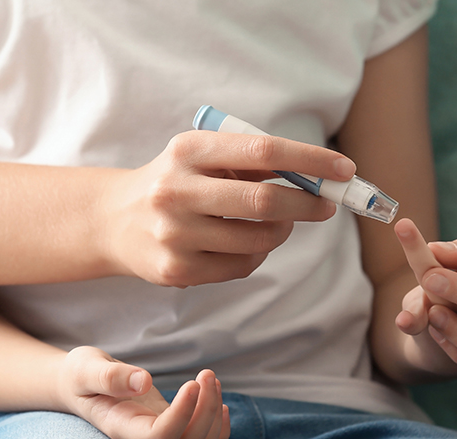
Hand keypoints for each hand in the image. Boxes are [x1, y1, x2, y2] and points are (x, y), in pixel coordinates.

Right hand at [56, 346, 229, 438]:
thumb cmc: (80, 374)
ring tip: (211, 381)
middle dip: (206, 409)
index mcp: (122, 427)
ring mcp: (159, 435)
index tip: (192, 383)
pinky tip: (219, 401)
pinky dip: (219, 428)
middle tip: (205, 375)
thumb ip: (110, 376)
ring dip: (214, 416)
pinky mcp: (171, 427)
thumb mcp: (86, 368)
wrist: (78, 384)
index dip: (183, 414)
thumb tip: (143, 381)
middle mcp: (143, 438)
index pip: (161, 436)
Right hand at [102, 130, 355, 286]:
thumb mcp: (201, 156)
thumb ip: (249, 161)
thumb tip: (316, 174)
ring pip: (258, 239)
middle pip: (265, 200)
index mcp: (188, 150)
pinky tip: (250, 243)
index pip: (262, 150)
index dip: (310, 160)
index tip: (344, 168)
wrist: (112, 221)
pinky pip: (241, 266)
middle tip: (327, 205)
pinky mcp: (176, 270)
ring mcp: (174, 234)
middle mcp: (177, 190)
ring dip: (283, 231)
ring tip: (282, 222)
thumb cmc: (175, 181)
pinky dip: (258, 254)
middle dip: (308, 203)